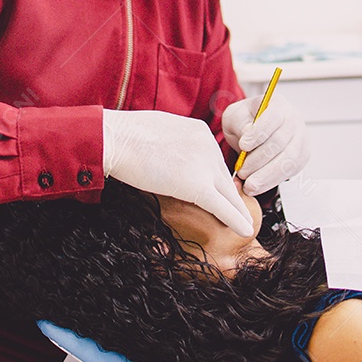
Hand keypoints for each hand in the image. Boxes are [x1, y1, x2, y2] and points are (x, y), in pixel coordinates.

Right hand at [102, 109, 254, 237]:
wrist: (116, 139)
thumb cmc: (126, 135)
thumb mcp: (160, 132)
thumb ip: (176, 144)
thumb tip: (174, 155)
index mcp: (200, 131)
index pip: (213, 159)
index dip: (214, 178)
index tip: (217, 190)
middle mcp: (209, 145)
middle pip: (223, 177)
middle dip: (228, 195)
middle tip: (234, 211)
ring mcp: (205, 165)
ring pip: (228, 193)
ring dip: (237, 210)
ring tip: (244, 223)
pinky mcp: (197, 186)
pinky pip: (223, 206)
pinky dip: (236, 219)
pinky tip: (245, 229)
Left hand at [222, 93, 309, 195]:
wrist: (254, 132)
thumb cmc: (245, 121)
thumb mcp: (235, 116)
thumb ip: (240, 123)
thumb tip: (247, 134)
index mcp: (278, 104)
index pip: (273, 117)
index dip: (258, 133)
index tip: (243, 146)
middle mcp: (294, 120)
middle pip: (279, 142)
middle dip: (258, 160)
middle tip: (242, 171)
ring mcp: (301, 139)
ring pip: (287, 160)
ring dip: (266, 175)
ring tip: (249, 184)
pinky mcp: (302, 157)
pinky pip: (290, 172)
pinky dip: (272, 181)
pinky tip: (258, 186)